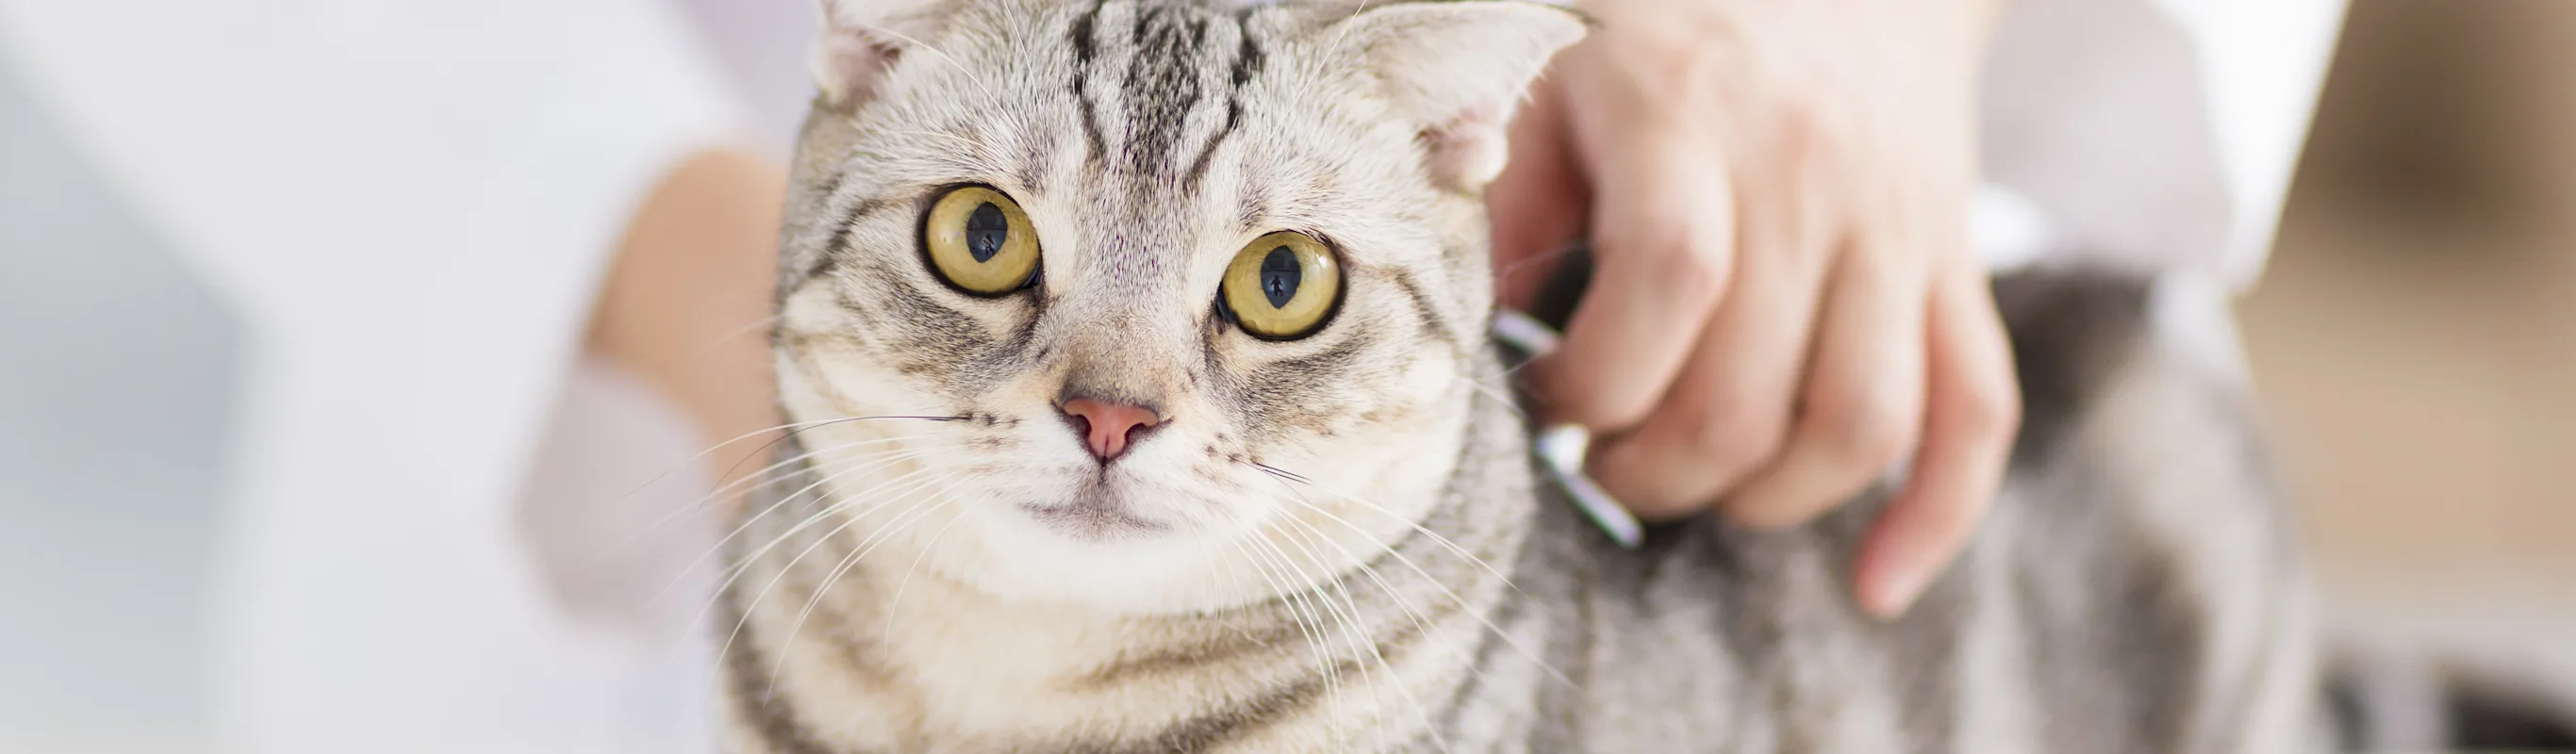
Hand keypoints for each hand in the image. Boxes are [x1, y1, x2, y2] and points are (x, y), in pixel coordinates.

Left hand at [1487, 0, 2019, 616]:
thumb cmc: (1661, 29)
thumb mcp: (1556, 70)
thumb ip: (1507, 191)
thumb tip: (1482, 335)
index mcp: (1692, 116)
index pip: (1667, 286)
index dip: (1595, 381)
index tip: (1546, 403)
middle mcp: (1811, 176)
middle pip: (1749, 390)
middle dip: (1655, 473)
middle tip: (1598, 468)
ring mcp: (1898, 228)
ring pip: (1862, 423)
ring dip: (1766, 501)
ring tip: (1694, 491)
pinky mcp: (1955, 266)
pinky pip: (1979, 410)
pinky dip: (1937, 514)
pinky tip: (1876, 586)